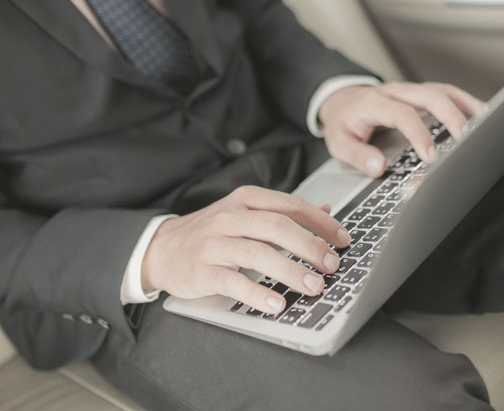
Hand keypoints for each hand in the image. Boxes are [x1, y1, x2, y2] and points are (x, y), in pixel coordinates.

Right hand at [141, 186, 350, 313]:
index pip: (290, 205)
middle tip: (332, 265)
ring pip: (258, 253)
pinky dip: (256, 292)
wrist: (160, 248)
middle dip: (309, 246)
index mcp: (245, 200)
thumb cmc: (209, 232)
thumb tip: (325, 211)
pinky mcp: (202, 269)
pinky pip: (233, 281)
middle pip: (277, 226)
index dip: (320, 223)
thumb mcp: (245, 213)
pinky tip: (275, 303)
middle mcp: (230, 217)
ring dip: (290, 271)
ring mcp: (215, 243)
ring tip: (314, 287)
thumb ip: (283, 212)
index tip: (343, 239)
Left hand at [318, 81, 485, 176]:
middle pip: (429, 95)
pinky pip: (446, 94)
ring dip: (466, 105)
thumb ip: (357, 155)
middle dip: (451, 116)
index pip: (401, 114)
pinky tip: (482, 115)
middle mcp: (395, 92)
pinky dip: (465, 103)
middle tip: (467, 140)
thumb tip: (378, 167)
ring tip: (487, 123)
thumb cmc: (343, 123)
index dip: (419, 134)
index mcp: (374, 103)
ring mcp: (410, 91)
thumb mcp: (339, 142)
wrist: (340, 101)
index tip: (431, 157)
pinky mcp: (420, 95)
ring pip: (442, 91)